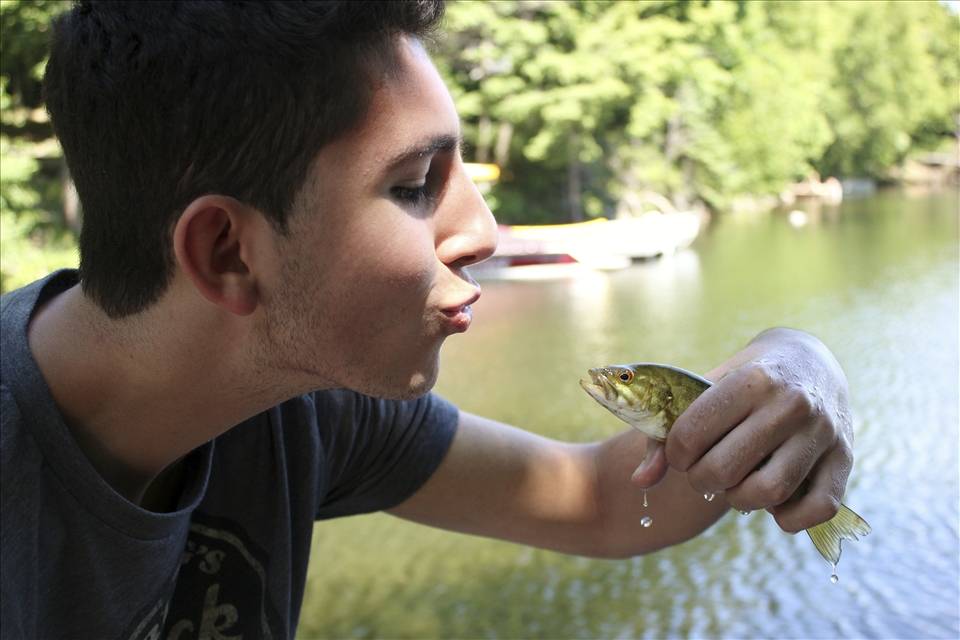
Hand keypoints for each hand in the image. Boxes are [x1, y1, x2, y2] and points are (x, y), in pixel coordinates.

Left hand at [634, 329, 853, 532]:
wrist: (809, 359)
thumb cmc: (743, 379)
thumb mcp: (704, 388)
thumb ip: (665, 433)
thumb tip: (640, 482)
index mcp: (751, 380)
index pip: (691, 435)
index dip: (675, 454)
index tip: (681, 451)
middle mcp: (792, 403)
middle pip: (725, 470)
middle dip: (702, 480)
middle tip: (704, 472)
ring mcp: (823, 431)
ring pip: (768, 493)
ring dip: (739, 500)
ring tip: (734, 484)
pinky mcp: (846, 458)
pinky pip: (816, 509)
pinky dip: (786, 518)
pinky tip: (770, 502)